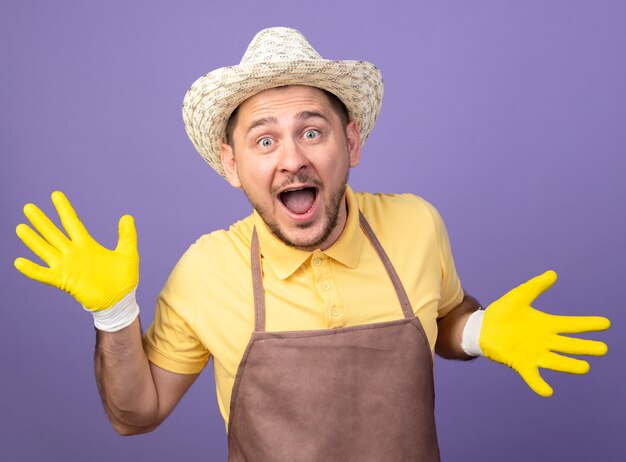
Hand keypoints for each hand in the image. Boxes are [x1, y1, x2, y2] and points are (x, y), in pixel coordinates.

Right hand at [15, 191, 138, 310]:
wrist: (120, 300)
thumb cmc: (123, 279)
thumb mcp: (128, 254)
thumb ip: (127, 235)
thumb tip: (126, 216)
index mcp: (87, 245)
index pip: (72, 222)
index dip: (64, 209)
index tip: (55, 194)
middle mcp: (74, 253)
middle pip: (54, 233)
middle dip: (41, 221)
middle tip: (28, 207)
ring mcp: (67, 267)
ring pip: (45, 250)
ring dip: (33, 240)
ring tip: (20, 227)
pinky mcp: (64, 281)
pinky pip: (44, 274)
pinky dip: (32, 269)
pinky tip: (18, 262)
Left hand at [479, 270, 609, 396]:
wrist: (483, 326)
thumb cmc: (502, 312)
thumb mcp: (519, 296)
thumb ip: (535, 286)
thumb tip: (553, 274)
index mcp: (546, 325)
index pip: (571, 325)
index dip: (587, 324)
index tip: (605, 324)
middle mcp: (544, 341)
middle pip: (569, 345)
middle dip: (585, 347)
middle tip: (602, 349)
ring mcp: (534, 353)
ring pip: (556, 361)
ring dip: (569, 365)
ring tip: (584, 367)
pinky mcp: (521, 363)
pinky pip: (532, 376)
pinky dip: (539, 384)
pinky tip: (547, 391)